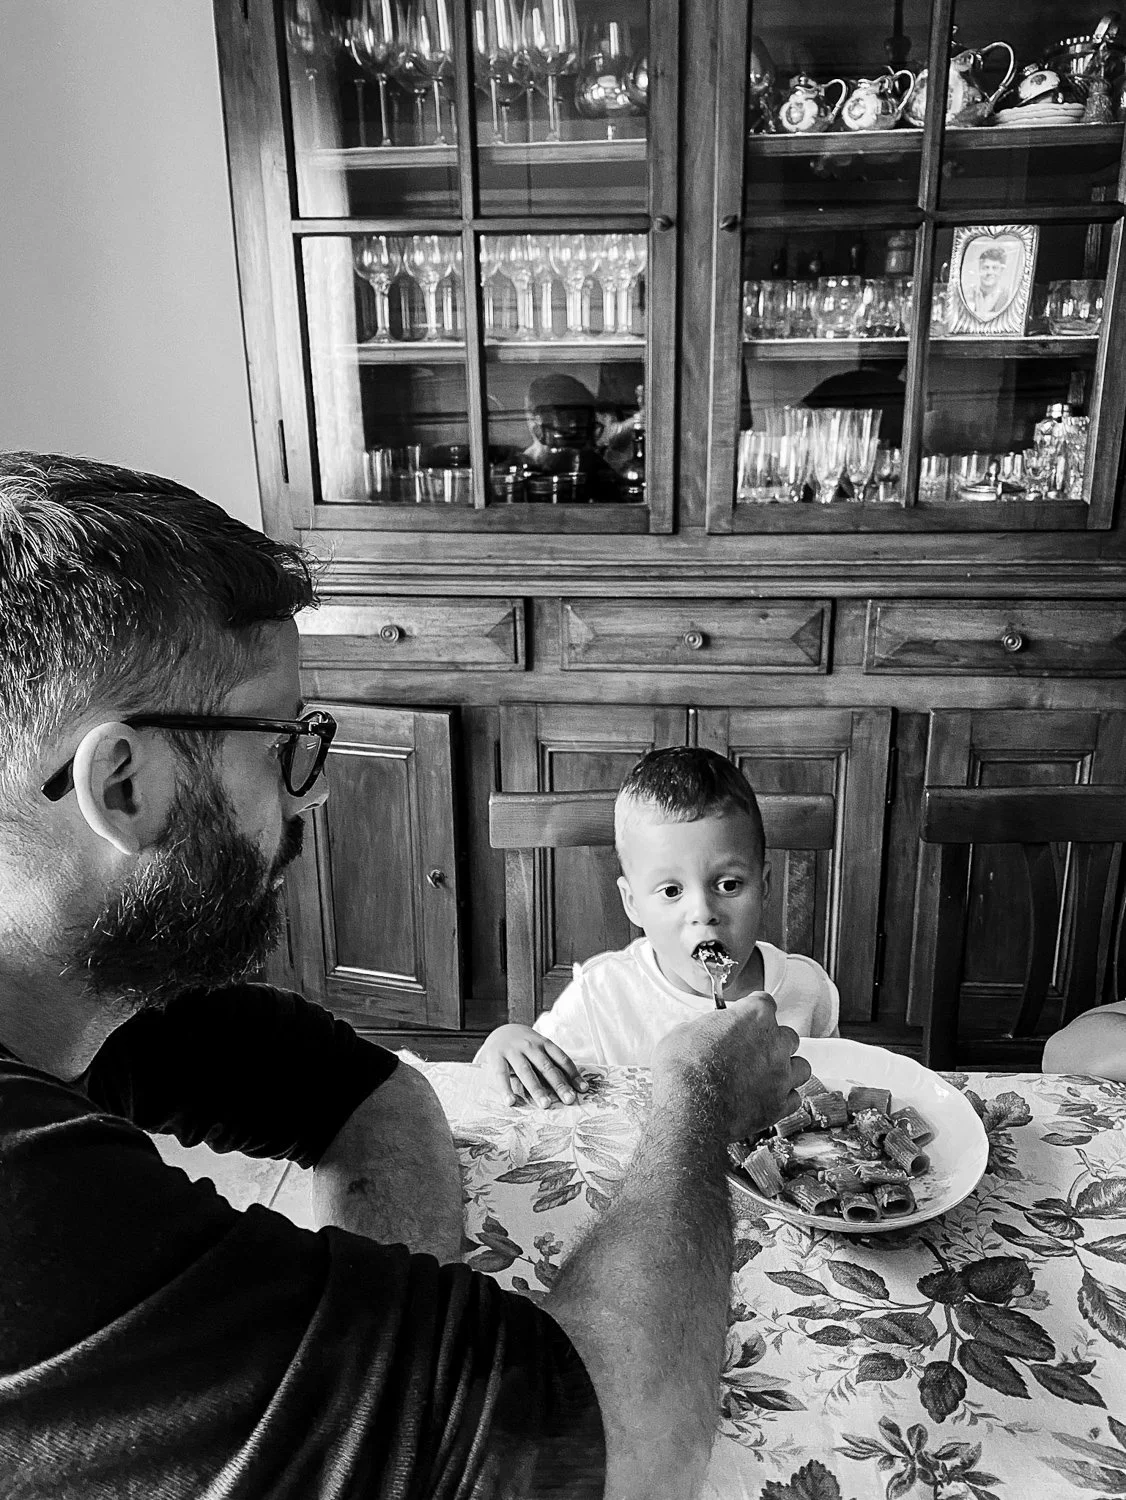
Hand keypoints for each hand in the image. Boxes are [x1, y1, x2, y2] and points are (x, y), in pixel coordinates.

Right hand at [473, 1024, 586, 1107]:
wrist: (499, 1030)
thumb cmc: (525, 1046)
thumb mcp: (540, 1048)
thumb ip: (552, 1063)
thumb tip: (572, 1085)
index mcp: (544, 1043)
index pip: (562, 1059)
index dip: (573, 1074)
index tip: (582, 1089)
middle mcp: (530, 1045)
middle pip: (546, 1066)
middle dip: (558, 1084)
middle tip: (569, 1100)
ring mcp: (513, 1050)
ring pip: (526, 1071)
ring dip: (536, 1089)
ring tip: (545, 1105)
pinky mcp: (496, 1056)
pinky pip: (501, 1074)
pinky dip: (506, 1089)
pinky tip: (511, 1102)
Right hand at [652, 991, 809, 1140]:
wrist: (689, 1110)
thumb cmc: (683, 1069)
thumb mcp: (683, 1033)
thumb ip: (704, 1028)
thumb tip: (702, 1033)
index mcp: (754, 1016)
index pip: (765, 1002)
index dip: (752, 1009)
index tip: (744, 1015)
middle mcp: (775, 1043)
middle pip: (787, 1035)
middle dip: (771, 1040)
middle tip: (752, 1049)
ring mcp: (781, 1076)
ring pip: (801, 1066)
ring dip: (787, 1068)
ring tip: (767, 1073)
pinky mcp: (779, 1105)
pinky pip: (793, 1098)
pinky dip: (783, 1097)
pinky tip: (767, 1097)